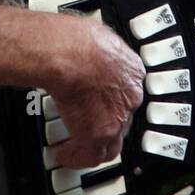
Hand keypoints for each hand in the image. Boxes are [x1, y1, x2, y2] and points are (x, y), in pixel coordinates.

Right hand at [49, 20, 144, 170]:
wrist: (69, 55)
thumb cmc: (76, 40)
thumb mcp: (94, 35)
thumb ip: (96, 47)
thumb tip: (84, 43)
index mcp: (130, 70)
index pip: (128, 93)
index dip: (114, 101)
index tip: (101, 103)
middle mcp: (129, 97)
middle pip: (122, 121)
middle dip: (106, 126)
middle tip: (87, 128)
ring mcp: (115, 118)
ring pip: (110, 144)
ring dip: (92, 148)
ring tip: (76, 149)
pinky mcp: (96, 135)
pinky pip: (88, 156)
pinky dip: (75, 158)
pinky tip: (64, 156)